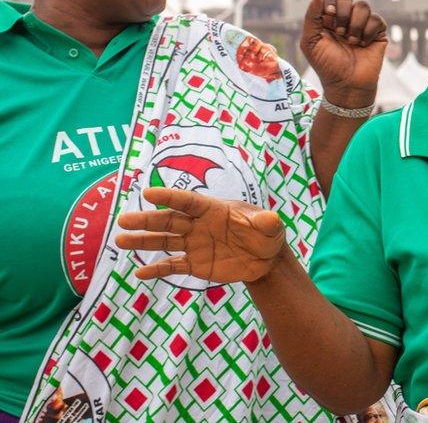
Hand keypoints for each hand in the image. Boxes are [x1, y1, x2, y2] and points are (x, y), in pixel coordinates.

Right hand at [116, 187, 285, 282]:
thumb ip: (266, 223)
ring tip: (120, 241)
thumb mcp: (270, 228)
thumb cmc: (266, 236)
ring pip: (164, 242)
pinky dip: (157, 269)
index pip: (188, 201)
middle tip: (123, 220)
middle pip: (168, 221)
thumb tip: (270, 219)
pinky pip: (172, 266)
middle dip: (146, 220)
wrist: (265, 260)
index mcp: (213, 209)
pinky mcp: (195, 264)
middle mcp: (198, 225)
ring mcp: (194, 244)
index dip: (169, 197)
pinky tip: (139, 272)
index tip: (148, 193)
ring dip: (143, 242)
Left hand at [301, 0, 387, 108]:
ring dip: (355, 24)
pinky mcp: (377, 32)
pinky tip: (363, 45)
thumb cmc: (326, 66)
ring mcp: (362, 24)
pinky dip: (367, 32)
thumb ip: (311, 16)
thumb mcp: (310, 42)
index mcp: (327, 18)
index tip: (328, 14)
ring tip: (351, 41)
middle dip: (341, 12)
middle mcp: (344, 18)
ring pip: (362, 5)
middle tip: (339, 32)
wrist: (347, 85)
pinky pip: (376, 19)